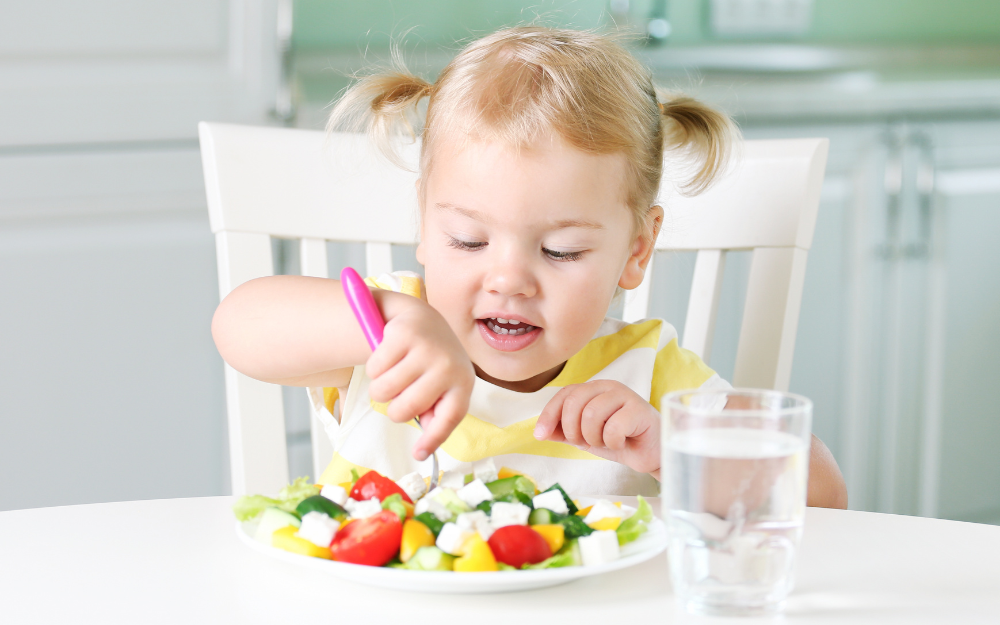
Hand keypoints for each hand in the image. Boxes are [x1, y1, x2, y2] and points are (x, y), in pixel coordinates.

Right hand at [365, 296, 474, 460]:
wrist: (422, 318)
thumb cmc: (431, 361)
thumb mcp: (441, 385)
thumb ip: (435, 412)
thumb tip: (425, 448)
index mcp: (463, 382)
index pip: (449, 417)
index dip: (433, 439)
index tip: (418, 455)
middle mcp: (449, 365)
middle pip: (406, 409)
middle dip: (394, 408)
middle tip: (398, 395)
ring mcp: (427, 348)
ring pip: (384, 391)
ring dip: (380, 389)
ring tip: (392, 375)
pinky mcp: (404, 334)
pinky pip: (374, 369)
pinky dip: (374, 368)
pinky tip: (387, 356)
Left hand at [534, 380, 660, 475]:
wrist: (651, 453)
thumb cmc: (619, 440)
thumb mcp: (585, 437)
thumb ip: (563, 432)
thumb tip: (540, 432)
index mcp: (593, 389)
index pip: (564, 394)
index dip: (549, 414)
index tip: (540, 435)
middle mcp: (608, 386)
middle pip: (574, 403)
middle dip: (574, 430)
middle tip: (586, 443)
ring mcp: (625, 395)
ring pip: (591, 415)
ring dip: (594, 438)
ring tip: (606, 442)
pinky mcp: (640, 409)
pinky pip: (613, 428)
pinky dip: (613, 442)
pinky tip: (622, 442)